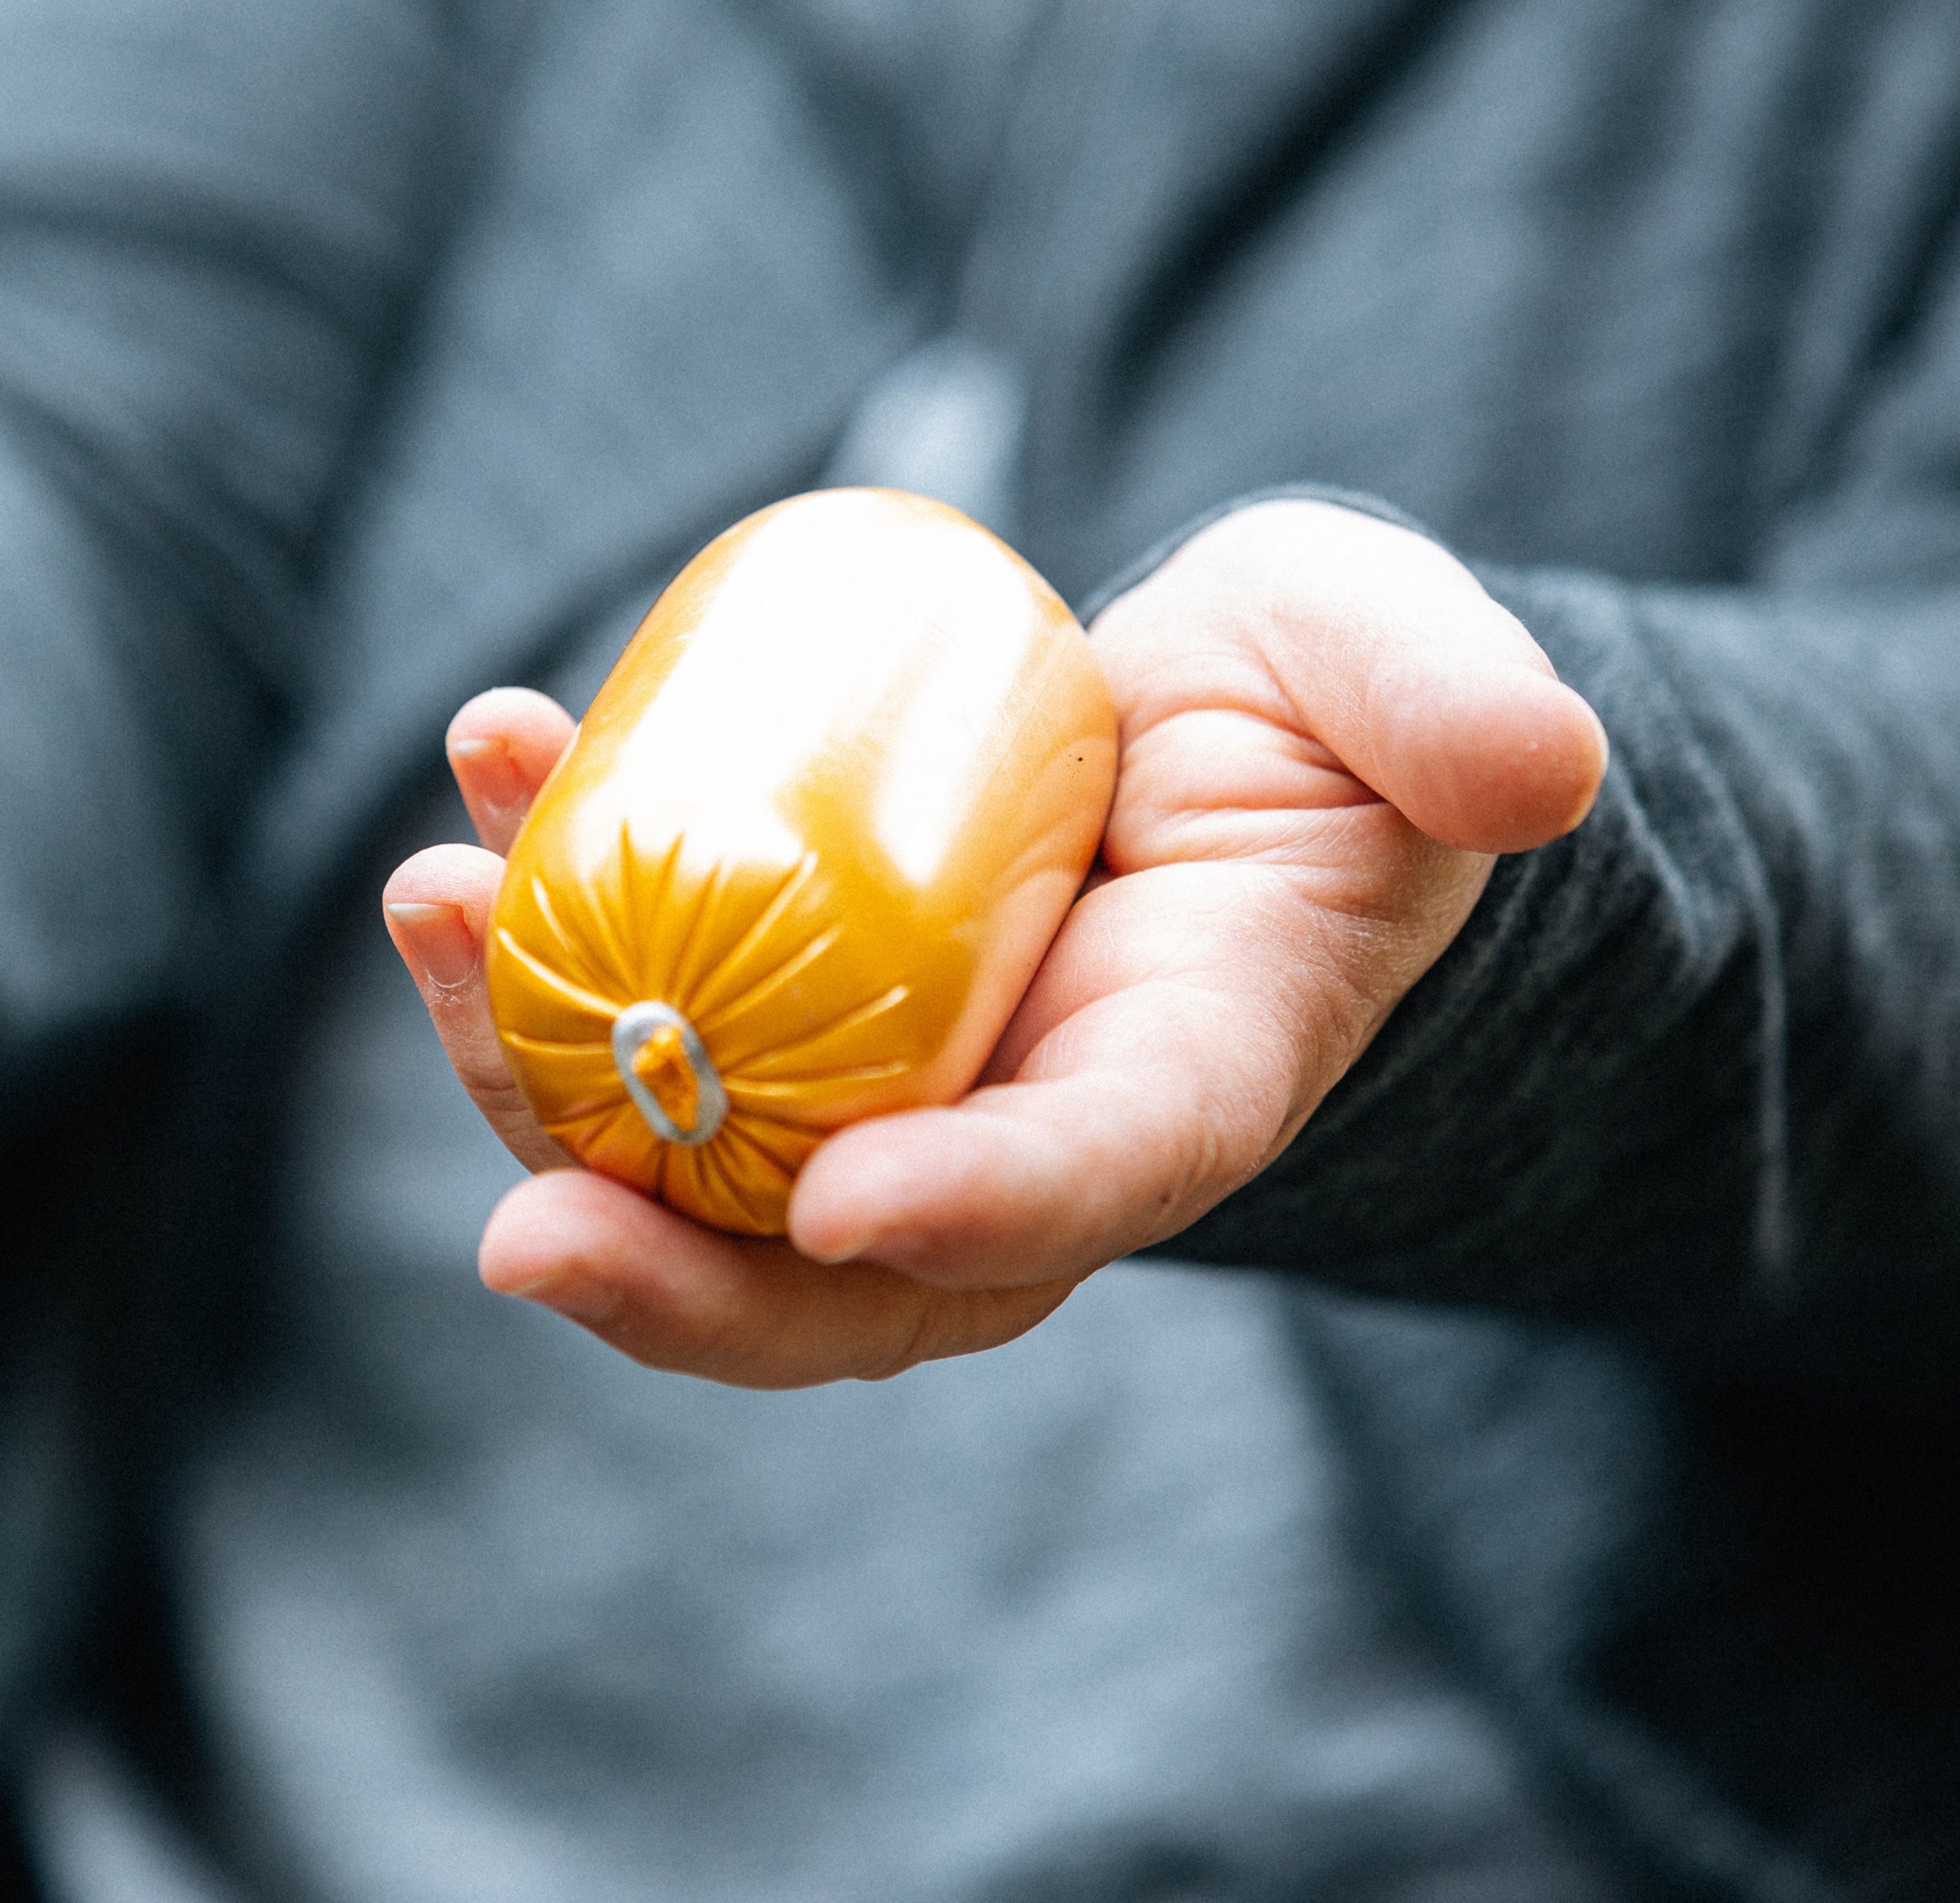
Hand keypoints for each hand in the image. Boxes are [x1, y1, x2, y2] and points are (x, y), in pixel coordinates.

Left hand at [383, 498, 1605, 1387]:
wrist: (1218, 731)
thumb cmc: (1330, 717)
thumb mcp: (1409, 681)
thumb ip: (1458, 708)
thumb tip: (1531, 765)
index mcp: (1188, 1072)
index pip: (1095, 1183)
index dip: (978, 1213)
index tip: (846, 1207)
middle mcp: (1009, 1117)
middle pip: (835, 1264)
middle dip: (675, 1277)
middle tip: (523, 1226)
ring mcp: (875, 1070)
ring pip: (688, 1147)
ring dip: (530, 1067)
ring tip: (428, 908)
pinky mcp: (776, 990)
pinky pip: (636, 1001)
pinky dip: (532, 926)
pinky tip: (472, 788)